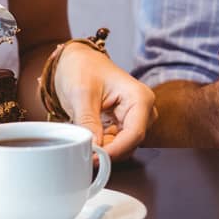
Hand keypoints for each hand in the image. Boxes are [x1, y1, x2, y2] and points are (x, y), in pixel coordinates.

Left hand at [54, 42, 156, 160]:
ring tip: (82, 144)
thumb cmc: (82, 68)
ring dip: (103, 150)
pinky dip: (101, 146)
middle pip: (130, 143)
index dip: (115, 150)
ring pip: (123, 147)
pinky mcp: (122, 125)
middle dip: (108, 152)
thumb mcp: (81, 94)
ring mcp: (133, 118)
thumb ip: (88, 121)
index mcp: (139, 97)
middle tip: (83, 153)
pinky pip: (115, 144)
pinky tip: (86, 141)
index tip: (94, 158)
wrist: (76, 60)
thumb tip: (93, 148)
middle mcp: (142, 110)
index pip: (134, 134)